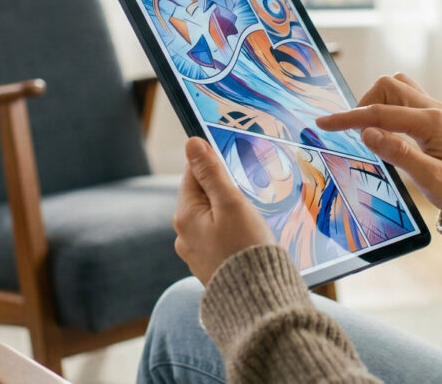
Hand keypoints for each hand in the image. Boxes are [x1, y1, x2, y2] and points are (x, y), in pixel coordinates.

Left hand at [173, 137, 276, 285]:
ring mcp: (196, 254)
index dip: (215, 166)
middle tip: (248, 198)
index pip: (193, 174)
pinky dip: (232, 236)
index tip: (236, 169)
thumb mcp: (231, 203)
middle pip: (202, 197)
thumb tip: (191, 142)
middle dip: (224, 193)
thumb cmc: (246, 247)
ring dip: (229, 215)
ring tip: (252, 222)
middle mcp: (184, 235)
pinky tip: (248, 241)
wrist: (257, 299)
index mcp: (185, 215)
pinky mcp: (210, 268)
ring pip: (212, 220)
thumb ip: (211, 172)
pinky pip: (218, 241)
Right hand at [316, 73, 441, 217]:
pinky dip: (387, 107)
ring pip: (396, 86)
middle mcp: (433, 108)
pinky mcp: (433, 115)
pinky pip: (404, 97)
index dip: (348, 118)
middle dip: (364, 104)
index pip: (380, 112)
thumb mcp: (429, 179)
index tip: (323, 124)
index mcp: (432, 122)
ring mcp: (434, 109)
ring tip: (370, 131)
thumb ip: (398, 154)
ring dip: (376, 102)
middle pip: (387, 85)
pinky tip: (384, 129)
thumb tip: (366, 133)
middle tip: (354, 133)